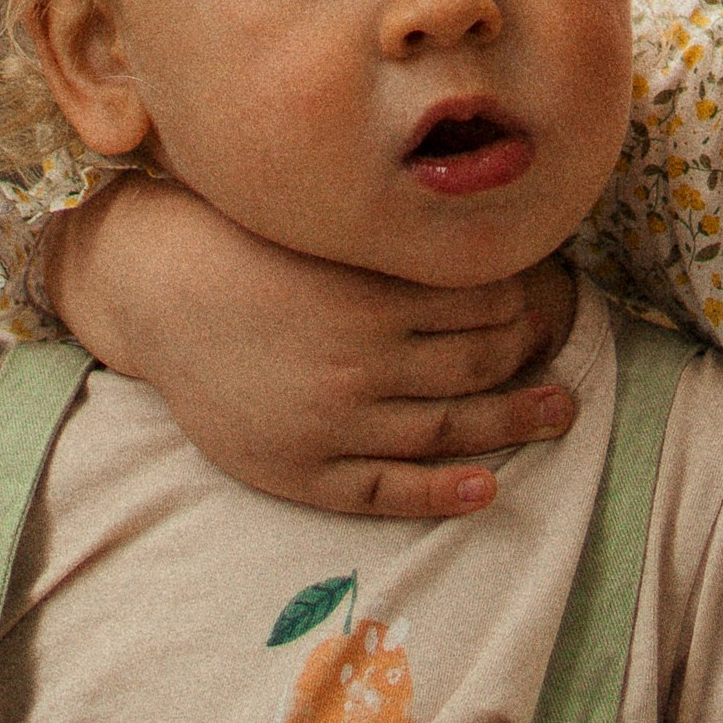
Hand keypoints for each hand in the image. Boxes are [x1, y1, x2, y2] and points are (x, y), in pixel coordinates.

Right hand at [47, 176, 578, 511]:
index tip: (541, 303)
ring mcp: (334, 421)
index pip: (478, 306)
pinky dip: (440, 493)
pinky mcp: (304, 468)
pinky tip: (485, 488)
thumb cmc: (249, 250)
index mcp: (371, 296)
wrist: (162, 294)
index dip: (520, 306)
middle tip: (559, 355)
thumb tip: (471, 230)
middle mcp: (361, 360)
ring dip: (509, 422)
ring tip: (558, 413)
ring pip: (444, 429)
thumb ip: (393, 241)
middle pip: (473, 366)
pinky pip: (385, 491)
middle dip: (525, 360)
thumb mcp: (327, 232)